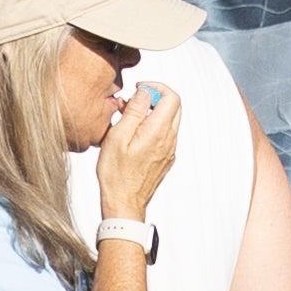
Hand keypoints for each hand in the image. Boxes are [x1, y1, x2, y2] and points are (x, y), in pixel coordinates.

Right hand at [93, 86, 186, 223]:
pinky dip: (152, 127)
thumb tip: (145, 92)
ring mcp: (169, 150)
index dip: (156, 87)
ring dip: (152, 113)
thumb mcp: (118, 136)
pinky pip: (164, 135)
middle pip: (174, 106)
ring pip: (169, 121)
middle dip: (155, 97)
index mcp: (159, 131)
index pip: (172, 97)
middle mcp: (170, 140)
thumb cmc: (117, 173)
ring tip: (128, 119)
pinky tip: (132, 135)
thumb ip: (134, 111)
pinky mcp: (165, 158)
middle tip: (133, 101)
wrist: (124, 202)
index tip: (139, 90)